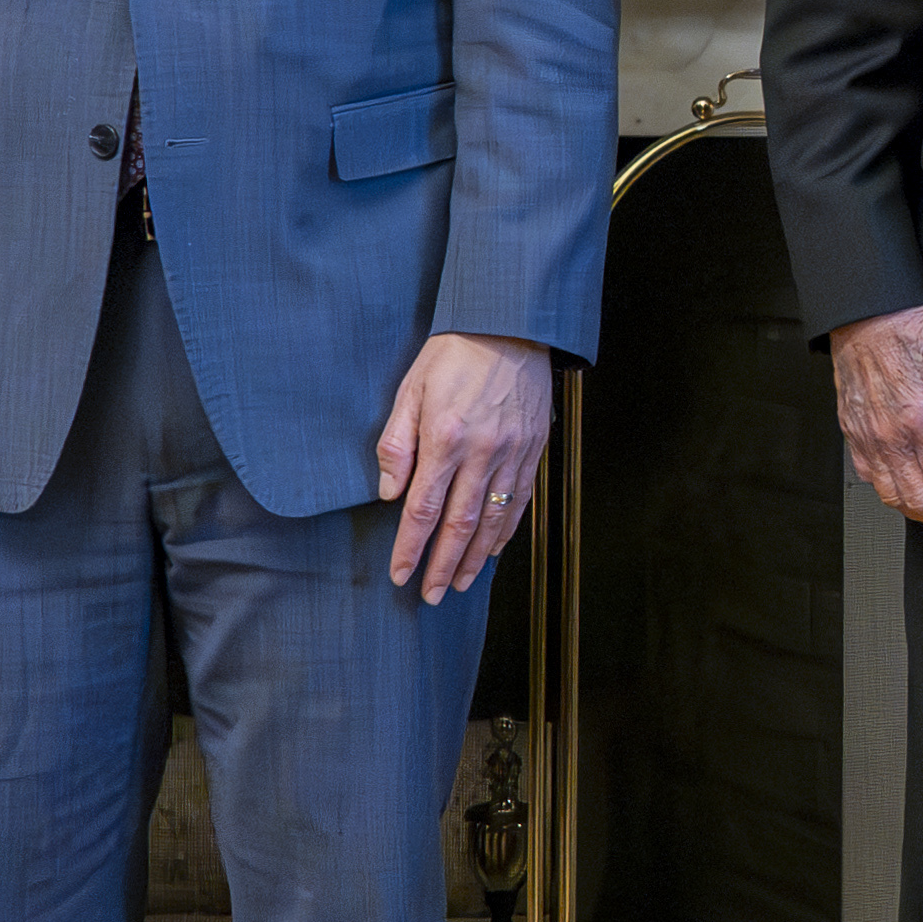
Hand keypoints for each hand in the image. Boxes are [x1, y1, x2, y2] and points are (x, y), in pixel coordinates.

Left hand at [377, 333, 555, 599]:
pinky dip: (505, 532)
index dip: (411, 548)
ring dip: (474, 558)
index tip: (401, 574)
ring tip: (460, 583)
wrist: (510, 326)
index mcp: (445, 438)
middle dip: (442, 566)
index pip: (423, 509)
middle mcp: (482, 453)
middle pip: (459, 525)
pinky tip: (492, 551)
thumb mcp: (410, 389)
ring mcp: (511, 454)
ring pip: (492, 520)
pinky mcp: (532, 450)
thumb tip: (390, 491)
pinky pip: (518, 501)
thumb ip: (397, 443)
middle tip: (431, 595)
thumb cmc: (454, 353)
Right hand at [829, 303, 922, 539]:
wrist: (865, 313)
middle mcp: (891, 436)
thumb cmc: (911, 328)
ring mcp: (868, 437)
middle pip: (920, 499)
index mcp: (921, 420)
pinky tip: (905, 495)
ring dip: (919, 515)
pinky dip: (890, 495)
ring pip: (892, 495)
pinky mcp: (852, 433)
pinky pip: (870, 478)